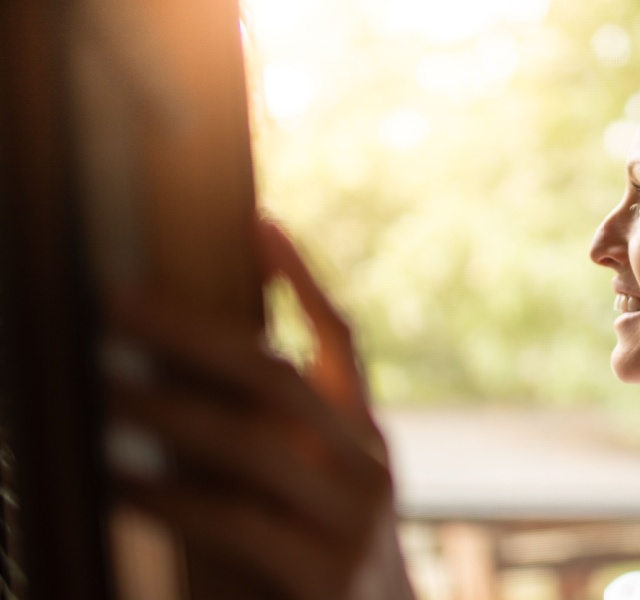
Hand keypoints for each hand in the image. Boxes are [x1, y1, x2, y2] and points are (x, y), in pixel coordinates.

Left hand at [106, 220, 414, 599]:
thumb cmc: (328, 572)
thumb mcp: (322, 498)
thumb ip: (283, 445)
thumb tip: (189, 387)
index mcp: (368, 441)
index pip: (342, 342)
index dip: (300, 280)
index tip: (256, 223)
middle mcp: (368, 469)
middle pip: (283, 379)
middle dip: (197, 335)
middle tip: (122, 305)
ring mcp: (353, 520)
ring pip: (258, 442)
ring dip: (172, 410)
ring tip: (106, 390)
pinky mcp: (326, 572)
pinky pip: (237, 519)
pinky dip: (173, 497)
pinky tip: (123, 485)